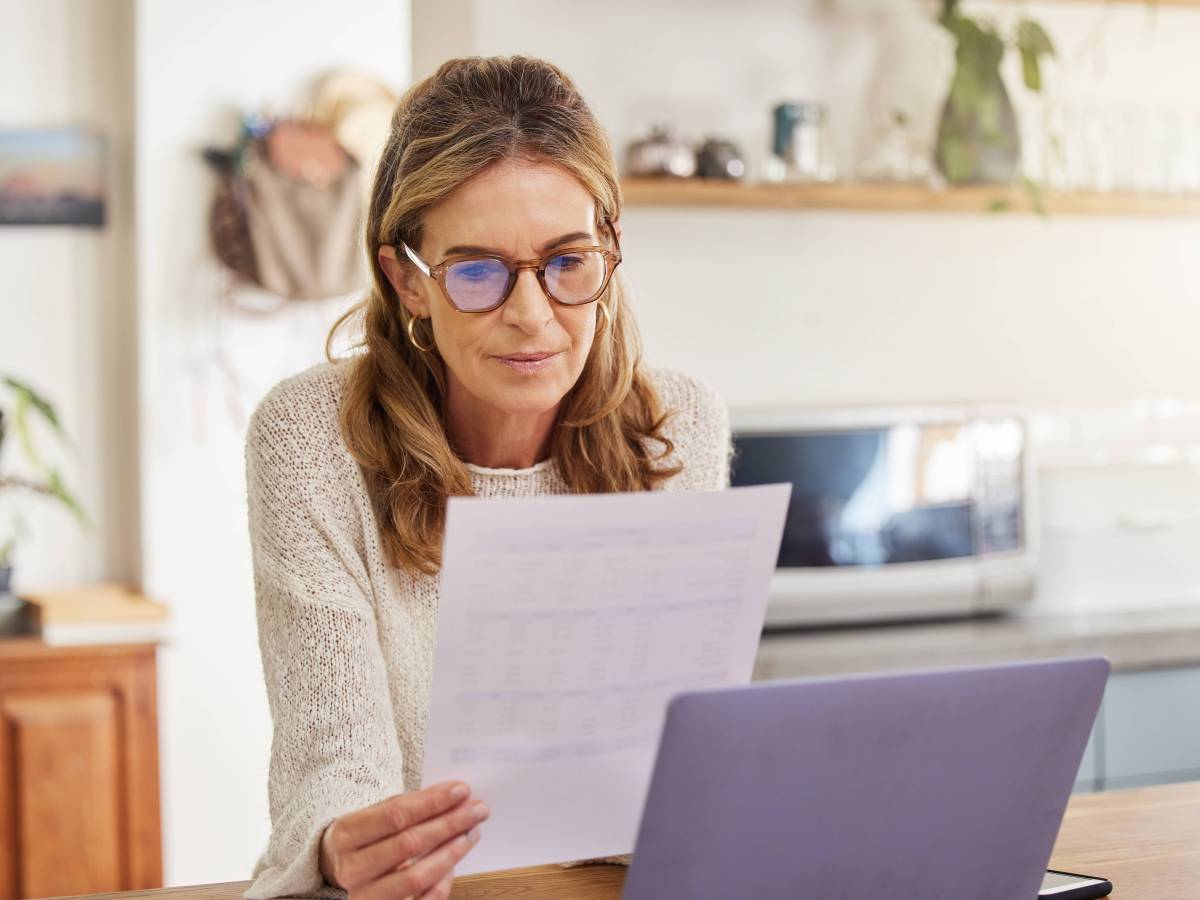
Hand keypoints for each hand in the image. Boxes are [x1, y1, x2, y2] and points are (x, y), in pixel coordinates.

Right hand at [318, 781, 488, 898]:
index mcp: (346, 834)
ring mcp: (364, 896)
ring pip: (416, 877)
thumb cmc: (366, 837)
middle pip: (408, 844)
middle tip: (477, 810)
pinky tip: (454, 864)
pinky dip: (441, 884)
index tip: (461, 791)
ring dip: (451, 853)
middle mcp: (351, 868)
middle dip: (449, 824)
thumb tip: (456, 796)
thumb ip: (410, 806)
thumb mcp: (374, 815)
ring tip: (471, 833)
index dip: (432, 802)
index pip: (395, 815)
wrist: (340, 870)